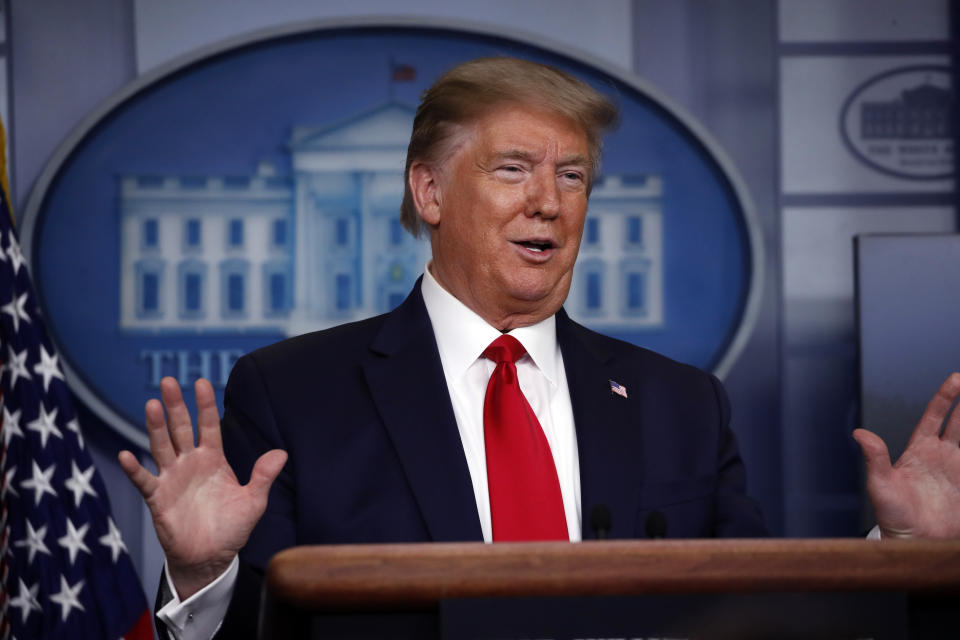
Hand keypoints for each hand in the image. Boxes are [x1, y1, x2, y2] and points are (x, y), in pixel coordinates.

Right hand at [119, 377, 286, 598]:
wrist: (210, 558)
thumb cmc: (232, 528)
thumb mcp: (253, 502)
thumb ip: (263, 476)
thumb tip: (282, 453)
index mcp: (213, 459)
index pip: (209, 425)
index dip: (206, 405)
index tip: (202, 382)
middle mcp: (190, 463)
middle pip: (181, 428)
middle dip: (175, 405)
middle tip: (168, 381)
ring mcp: (172, 478)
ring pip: (162, 446)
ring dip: (155, 427)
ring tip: (151, 405)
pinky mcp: (158, 498)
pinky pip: (144, 480)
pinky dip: (135, 468)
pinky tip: (127, 454)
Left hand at [854, 372, 959, 538]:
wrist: (912, 543)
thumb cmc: (892, 515)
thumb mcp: (880, 485)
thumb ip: (875, 458)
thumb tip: (859, 433)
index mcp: (920, 450)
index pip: (935, 417)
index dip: (945, 398)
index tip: (956, 379)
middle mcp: (941, 456)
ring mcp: (957, 470)